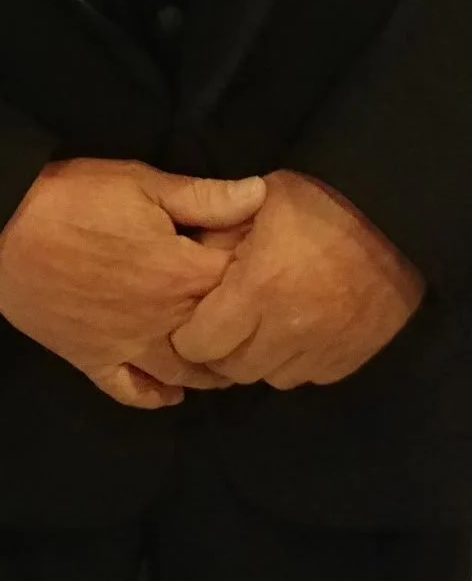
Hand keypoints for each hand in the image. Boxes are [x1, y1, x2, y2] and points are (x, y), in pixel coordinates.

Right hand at [0, 160, 266, 409]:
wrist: (0, 227)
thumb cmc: (73, 198)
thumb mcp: (140, 182)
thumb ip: (203, 196)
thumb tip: (262, 195)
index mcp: (184, 274)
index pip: (245, 284)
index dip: (261, 272)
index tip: (266, 265)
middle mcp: (166, 322)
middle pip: (225, 339)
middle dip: (245, 329)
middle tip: (257, 318)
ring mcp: (128, 348)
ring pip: (186, 374)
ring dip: (212, 371)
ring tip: (225, 359)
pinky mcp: (93, 361)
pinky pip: (132, 391)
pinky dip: (155, 397)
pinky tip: (170, 393)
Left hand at [170, 169, 423, 387]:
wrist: (394, 217)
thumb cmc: (316, 203)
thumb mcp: (255, 202)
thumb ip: (216, 233)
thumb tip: (186, 259)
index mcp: (256, 290)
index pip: (201, 344)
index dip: (189, 336)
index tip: (190, 321)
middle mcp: (288, 329)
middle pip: (235, 370)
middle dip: (221, 353)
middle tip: (222, 328)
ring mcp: (323, 348)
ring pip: (273, 378)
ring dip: (260, 359)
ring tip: (261, 329)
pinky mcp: (352, 356)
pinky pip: (311, 376)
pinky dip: (297, 361)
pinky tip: (297, 334)